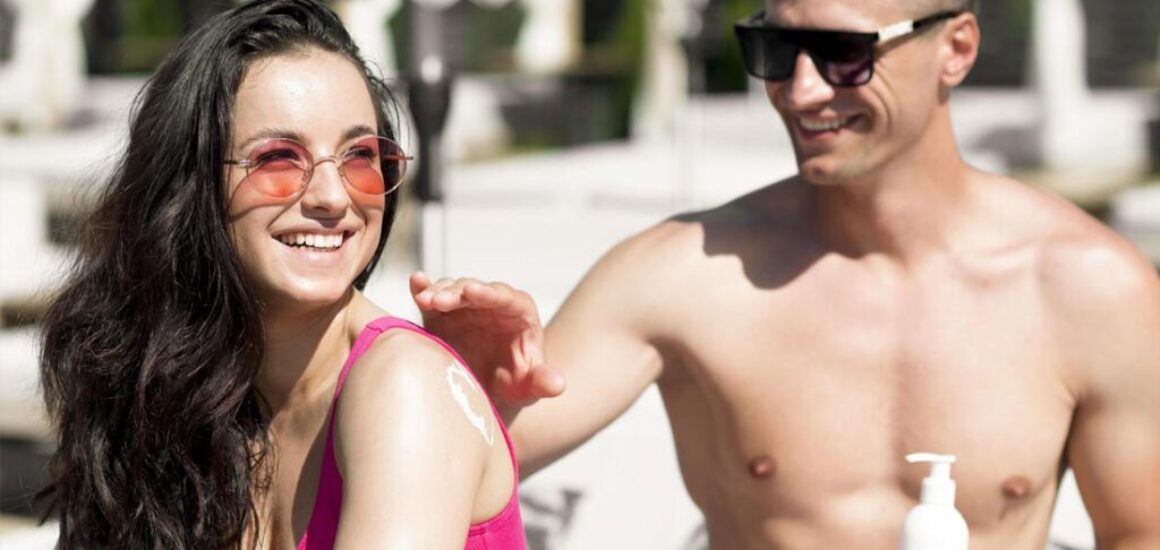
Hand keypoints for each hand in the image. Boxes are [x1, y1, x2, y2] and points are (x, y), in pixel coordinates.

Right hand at [410, 272, 564, 418]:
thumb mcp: (529, 387)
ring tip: (425, 301)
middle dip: (456, 293)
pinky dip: (422, 288)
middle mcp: (491, 304)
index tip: (471, 292)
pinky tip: (415, 281)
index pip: (506, 298)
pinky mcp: (442, 316)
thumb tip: (557, 385)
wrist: (490, 392)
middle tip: (439, 301)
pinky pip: (432, 298)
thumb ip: (542, 382)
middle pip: (475, 290)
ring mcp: (466, 307)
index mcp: (519, 313)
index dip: (488, 294)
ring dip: (437, 293)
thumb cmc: (515, 385)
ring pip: (451, 290)